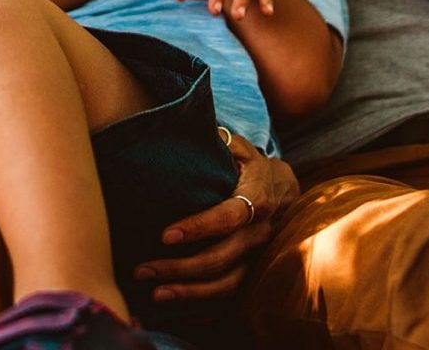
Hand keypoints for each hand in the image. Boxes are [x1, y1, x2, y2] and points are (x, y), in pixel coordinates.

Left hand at [136, 127, 299, 300]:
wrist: (287, 190)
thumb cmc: (250, 166)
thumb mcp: (240, 148)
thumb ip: (218, 142)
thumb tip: (186, 125)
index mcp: (260, 196)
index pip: (230, 216)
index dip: (199, 227)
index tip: (165, 235)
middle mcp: (262, 231)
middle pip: (223, 257)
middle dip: (181, 267)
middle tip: (142, 269)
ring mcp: (260, 256)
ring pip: (228, 283)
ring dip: (189, 291)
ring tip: (154, 292)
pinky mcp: (254, 272)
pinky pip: (230, 295)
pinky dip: (202, 302)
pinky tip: (173, 302)